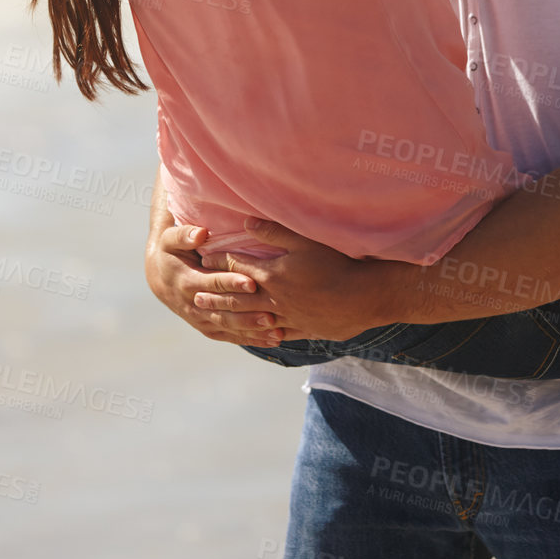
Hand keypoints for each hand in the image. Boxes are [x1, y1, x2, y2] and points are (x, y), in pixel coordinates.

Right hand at [145, 222, 286, 346]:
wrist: (161, 278)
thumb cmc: (171, 252)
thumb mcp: (170, 240)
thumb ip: (184, 235)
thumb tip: (200, 233)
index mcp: (187, 281)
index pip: (213, 283)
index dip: (232, 283)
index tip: (252, 283)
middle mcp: (193, 305)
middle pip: (224, 311)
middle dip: (248, 314)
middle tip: (272, 315)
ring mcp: (201, 320)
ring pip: (229, 328)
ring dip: (253, 332)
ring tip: (277, 333)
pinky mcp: (208, 328)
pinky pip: (231, 337)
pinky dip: (251, 339)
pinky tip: (273, 341)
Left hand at [194, 218, 397, 342]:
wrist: (365, 296)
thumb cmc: (336, 263)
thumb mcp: (304, 241)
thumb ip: (274, 232)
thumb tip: (246, 222)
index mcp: (272, 276)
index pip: (236, 268)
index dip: (218, 262)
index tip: (203, 260)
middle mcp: (274, 300)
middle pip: (237, 299)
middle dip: (215, 296)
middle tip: (195, 296)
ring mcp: (288, 318)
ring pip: (251, 320)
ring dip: (230, 318)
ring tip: (214, 319)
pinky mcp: (304, 330)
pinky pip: (276, 334)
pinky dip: (262, 334)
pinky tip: (256, 335)